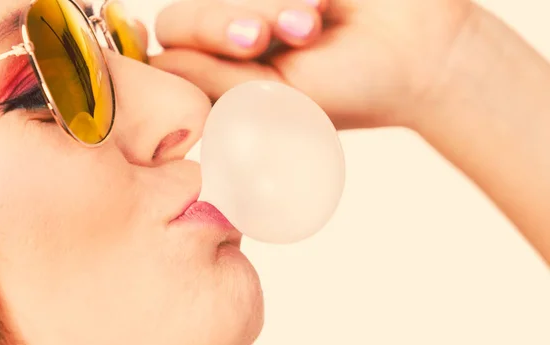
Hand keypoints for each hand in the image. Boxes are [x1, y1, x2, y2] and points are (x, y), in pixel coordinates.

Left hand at [151, 0, 474, 128]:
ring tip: (313, 19)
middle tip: (263, 38)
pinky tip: (324, 2)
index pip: (174, 59)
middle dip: (222, 25)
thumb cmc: (353, 89)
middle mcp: (237, 35)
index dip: (185, 57)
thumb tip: (157, 64)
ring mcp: (257, 3)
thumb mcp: (278, 99)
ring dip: (261, 3)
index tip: (224, 64)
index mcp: (231, 77)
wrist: (422, 53)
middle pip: (185, 18)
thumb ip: (214, 83)